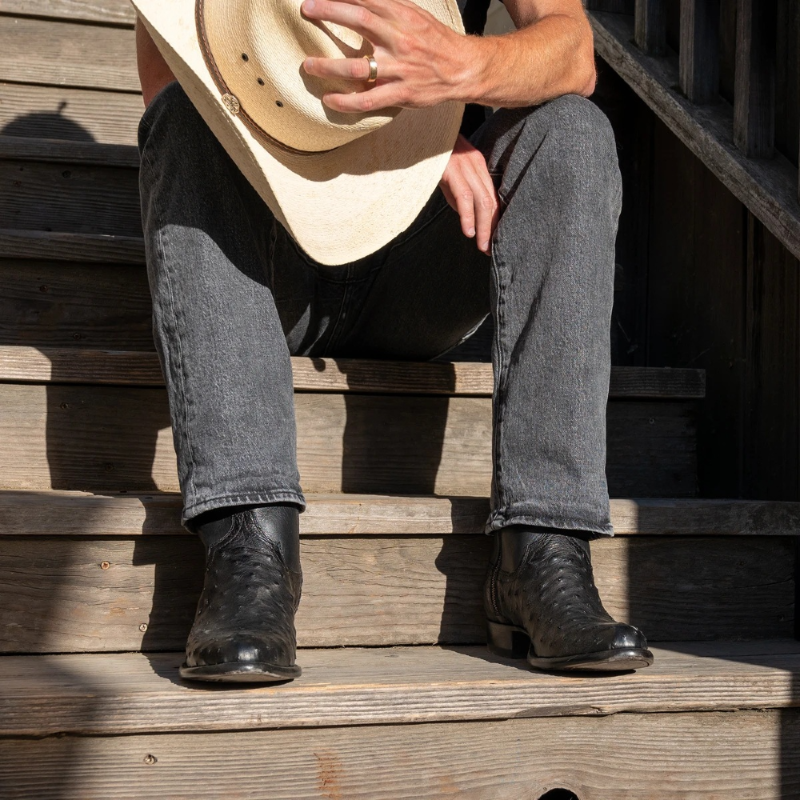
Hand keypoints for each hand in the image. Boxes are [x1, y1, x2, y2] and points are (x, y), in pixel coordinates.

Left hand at [301, 0, 471, 112]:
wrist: (463, 69)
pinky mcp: (401, 92)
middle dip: (329, 11)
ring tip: (309, 65)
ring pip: (357, 67)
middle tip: (306, 9)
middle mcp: (399, 38)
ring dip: (328, 66)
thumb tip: (360, 0)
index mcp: (402, 15)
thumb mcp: (414, 15)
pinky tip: (330, 100)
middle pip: (359, 19)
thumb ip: (387, 8)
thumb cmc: (434, 41)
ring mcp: (399, 68)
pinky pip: (368, 100)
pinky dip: (346, 101)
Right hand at [439, 134, 498, 253]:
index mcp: (478, 165)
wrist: (417, 129)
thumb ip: (458, 194)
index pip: (491, 197)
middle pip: (490, 202)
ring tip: (482, 245)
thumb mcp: (448, 174)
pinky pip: (464, 196)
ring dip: (483, 227)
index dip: (494, 221)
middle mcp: (476, 165)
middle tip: (489, 249)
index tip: (492, 240)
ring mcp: (465, 166)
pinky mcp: (452, 169)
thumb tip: (466, 217)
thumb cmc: (430, 153)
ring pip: (482, 202)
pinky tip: (468, 231)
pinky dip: (468, 216)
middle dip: (492, 228)